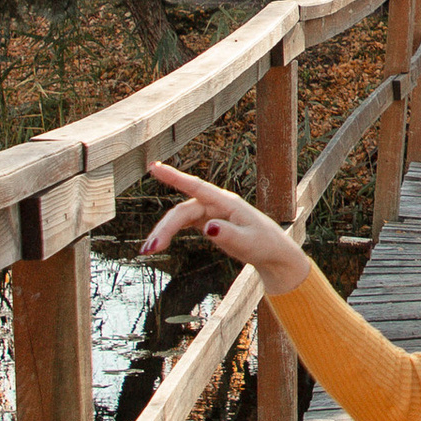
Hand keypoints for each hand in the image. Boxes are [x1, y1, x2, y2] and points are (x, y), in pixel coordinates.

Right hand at [142, 158, 310, 289]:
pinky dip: (170, 232)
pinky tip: (158, 243)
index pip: (196, 186)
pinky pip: (183, 223)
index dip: (174, 176)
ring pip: (179, 218)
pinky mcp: (207, 222)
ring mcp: (210, 212)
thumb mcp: (249, 243)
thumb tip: (206, 227)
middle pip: (182, 211)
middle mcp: (215, 204)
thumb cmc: (264, 245)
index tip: (154, 167)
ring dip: (163, 232)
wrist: (272, 253)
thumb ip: (229, 235)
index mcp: (227, 202)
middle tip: (149, 249)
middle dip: (164, 228)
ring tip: (148, 251)